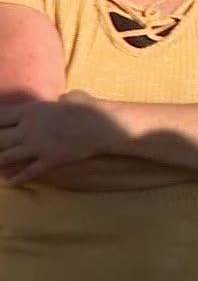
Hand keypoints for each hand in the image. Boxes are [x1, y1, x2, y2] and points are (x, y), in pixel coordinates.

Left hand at [0, 92, 121, 184]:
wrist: (105, 126)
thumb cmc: (91, 108)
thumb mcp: (72, 97)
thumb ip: (61, 99)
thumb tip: (63, 99)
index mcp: (30, 110)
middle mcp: (28, 128)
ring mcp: (38, 146)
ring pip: (5, 157)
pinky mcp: (50, 160)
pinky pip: (28, 173)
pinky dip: (17, 179)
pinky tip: (10, 183)